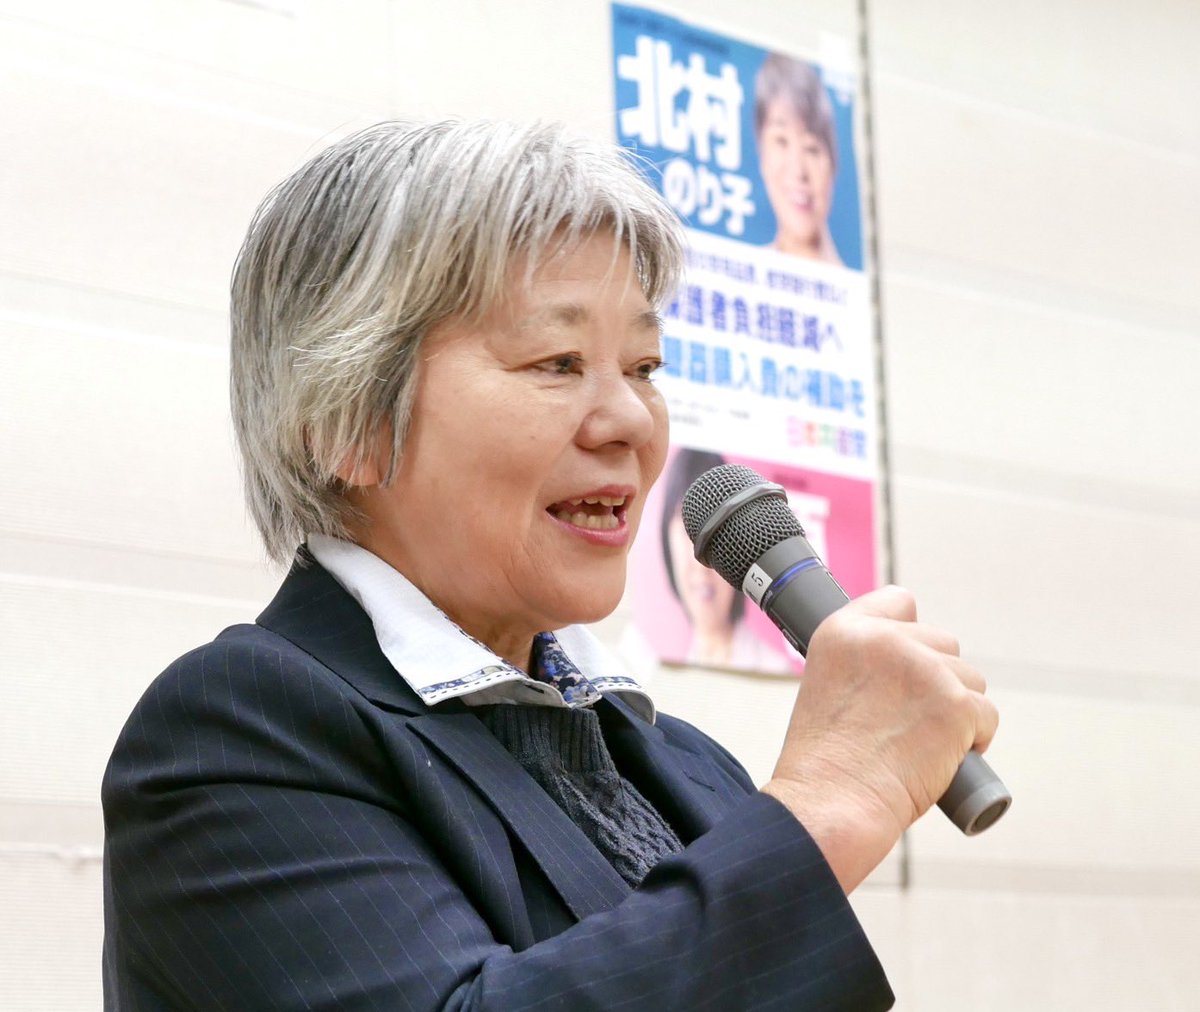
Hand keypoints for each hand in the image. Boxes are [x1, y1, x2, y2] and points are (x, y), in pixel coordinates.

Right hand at [761, 585, 997, 891]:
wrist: (833, 801)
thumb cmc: (826, 760)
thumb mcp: (827, 684)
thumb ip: (865, 660)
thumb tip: (914, 658)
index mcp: (844, 630)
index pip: (899, 601)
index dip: (909, 636)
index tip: (904, 666)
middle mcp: (884, 639)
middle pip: (943, 643)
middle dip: (938, 680)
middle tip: (909, 721)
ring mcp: (924, 669)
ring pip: (970, 679)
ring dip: (957, 711)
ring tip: (921, 744)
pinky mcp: (956, 704)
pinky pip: (986, 715)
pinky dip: (973, 741)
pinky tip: (942, 759)